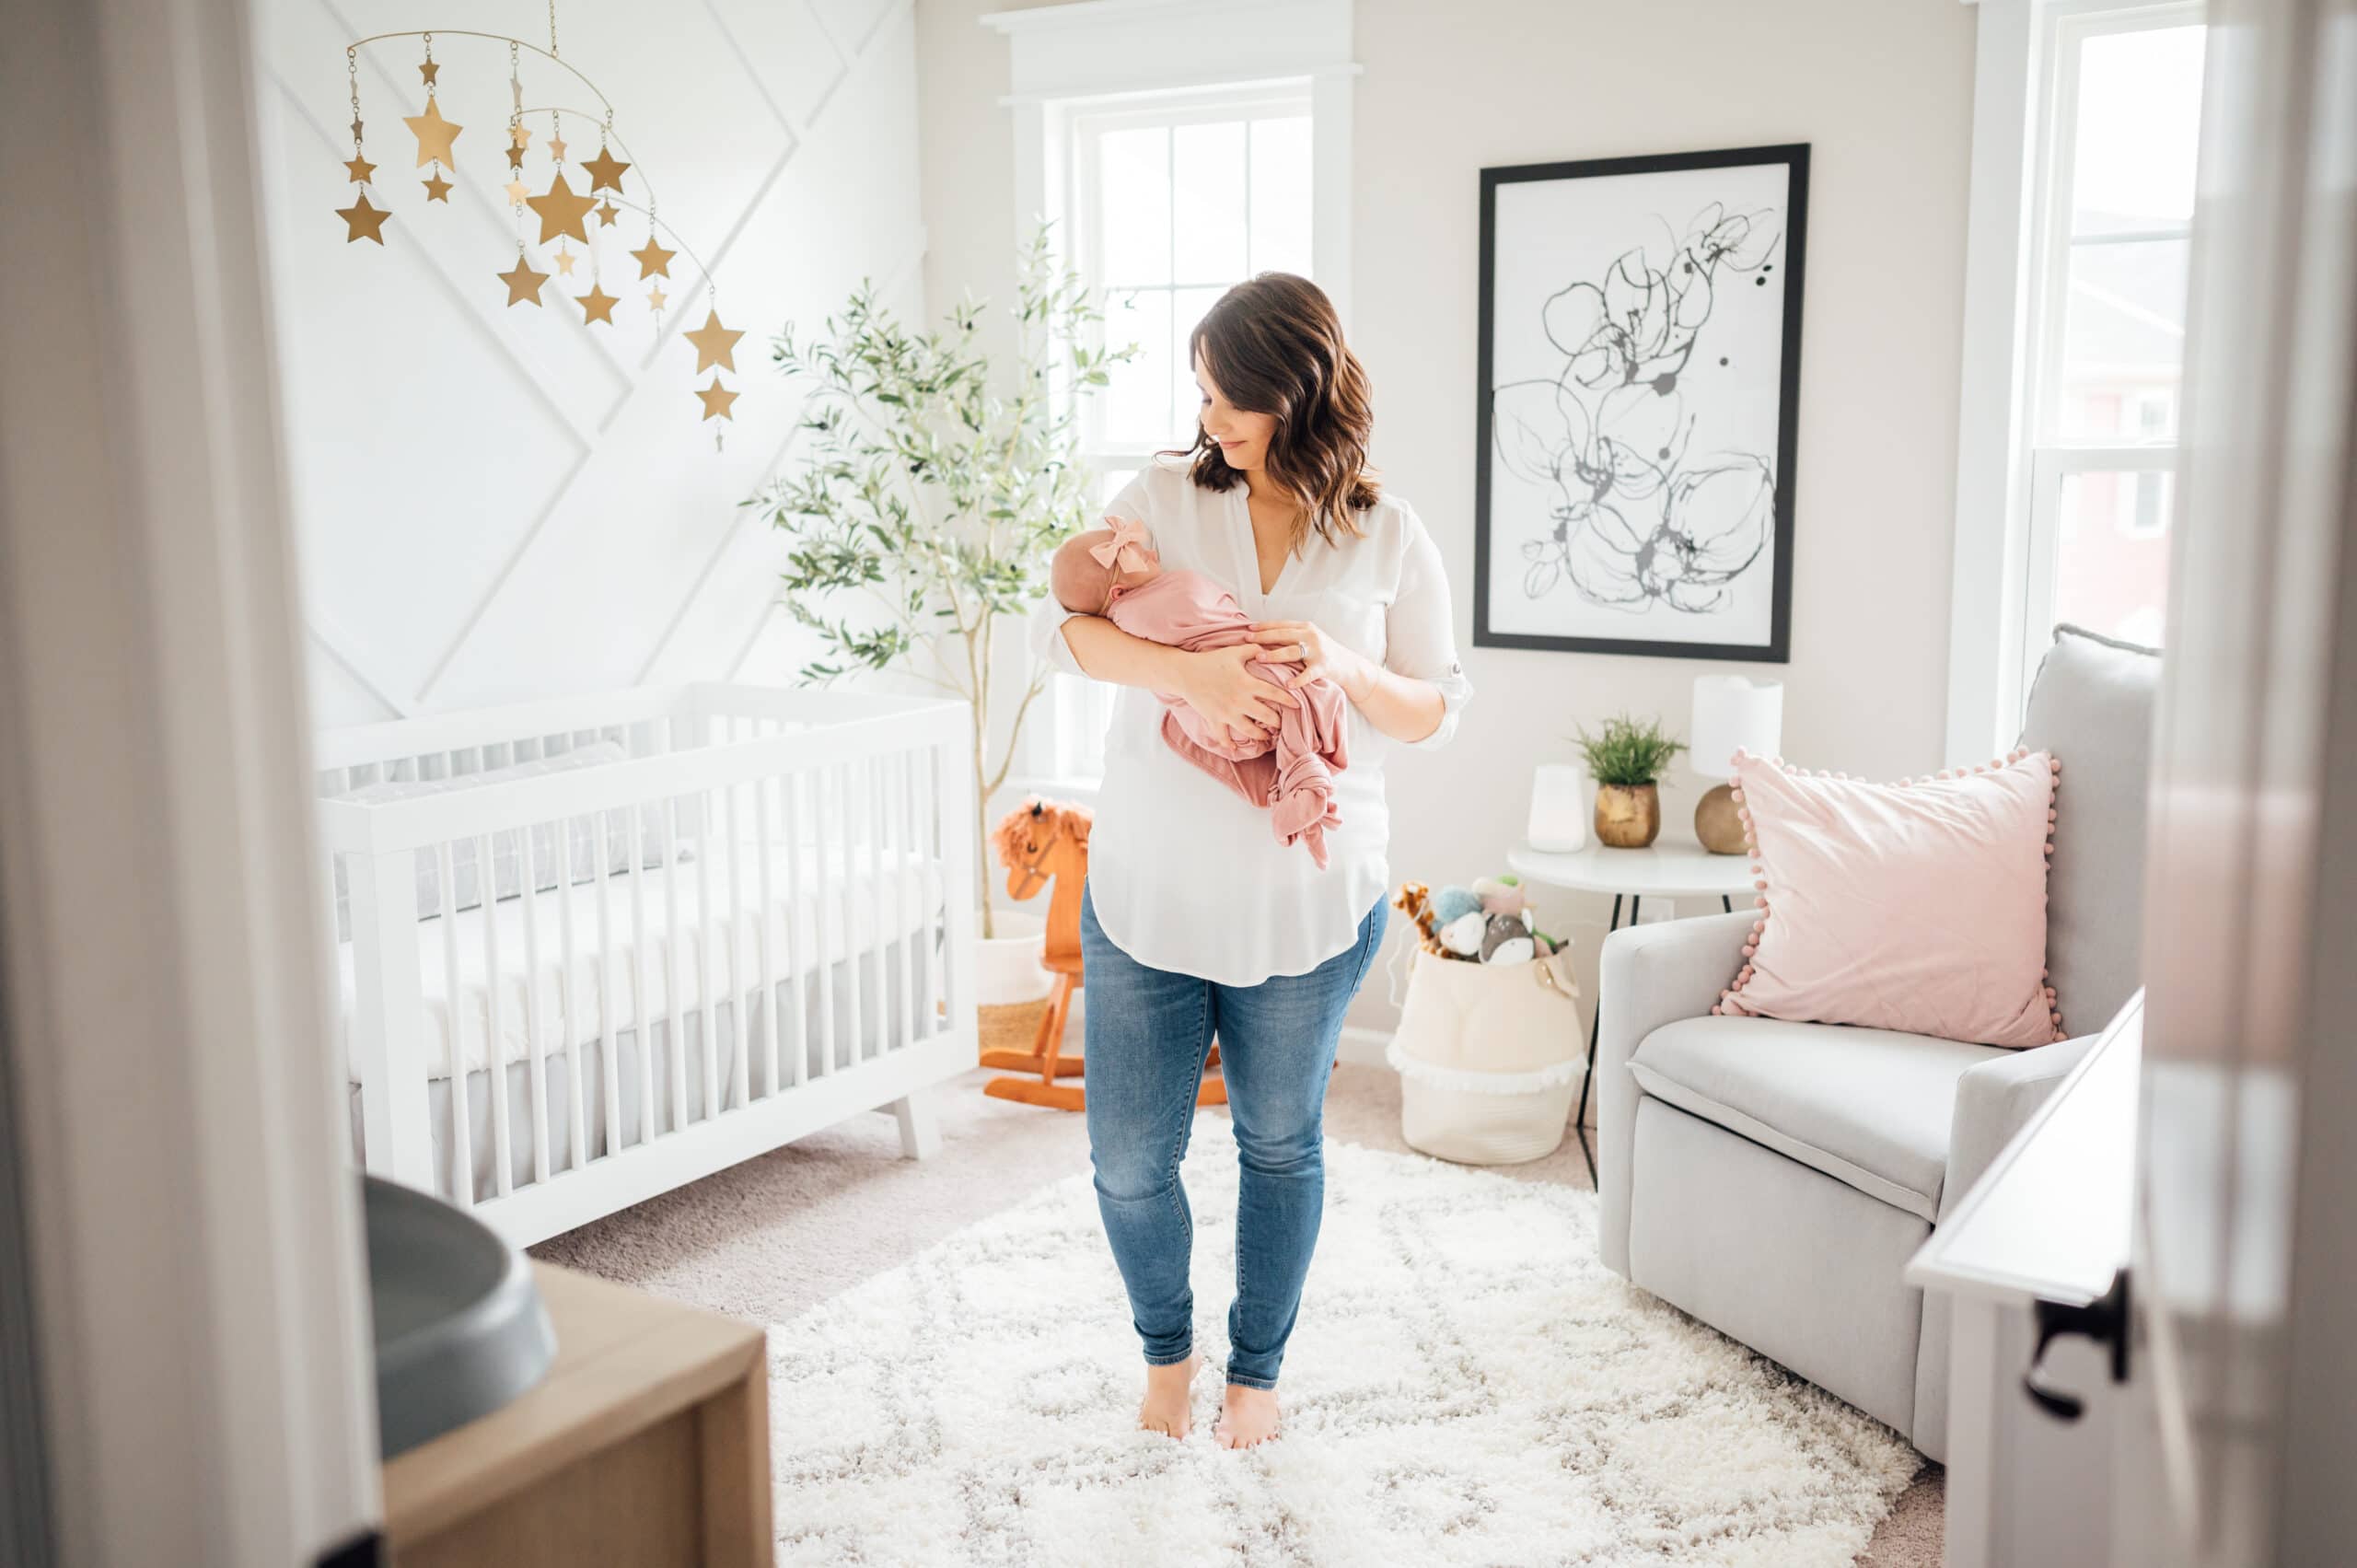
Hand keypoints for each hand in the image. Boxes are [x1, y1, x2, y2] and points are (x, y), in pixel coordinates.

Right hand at [1174, 643, 1297, 743]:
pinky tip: (1235, 748)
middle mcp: (1240, 701)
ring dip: (1260, 735)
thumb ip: (1253, 650)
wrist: (1185, 673)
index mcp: (1247, 684)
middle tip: (1282, 724)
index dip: (1288, 700)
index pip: (1274, 694)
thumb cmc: (1211, 660)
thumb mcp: (1234, 652)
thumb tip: (1268, 647)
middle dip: (1277, 722)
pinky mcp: (1214, 720)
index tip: (1297, 706)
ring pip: (1249, 731)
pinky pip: (1223, 737)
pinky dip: (1229, 744)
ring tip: (1266, 736)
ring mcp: (1227, 713)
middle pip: (1266, 717)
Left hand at [1244, 619, 1378, 702]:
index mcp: (1305, 627)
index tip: (1248, 629)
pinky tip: (1288, 685)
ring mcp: (1318, 651)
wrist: (1348, 665)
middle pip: (1283, 635)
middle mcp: (1311, 636)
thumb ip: (1290, 637)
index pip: (1281, 625)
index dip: (1264, 626)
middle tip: (1247, 642)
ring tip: (1260, 659)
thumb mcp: (1308, 640)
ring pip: (1292, 651)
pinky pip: (1309, 674)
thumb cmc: (1323, 653)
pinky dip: (1298, 679)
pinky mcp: (1324, 666)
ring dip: (1274, 655)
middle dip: (1263, 638)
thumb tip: (1262, 638)